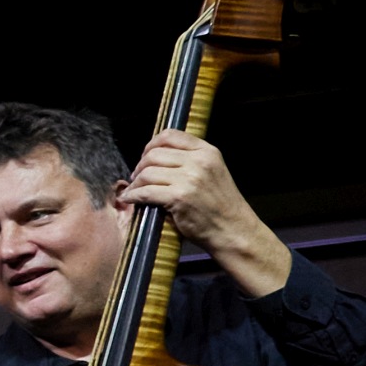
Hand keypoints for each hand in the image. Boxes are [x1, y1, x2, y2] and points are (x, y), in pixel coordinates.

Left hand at [119, 130, 289, 295]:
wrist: (234, 230)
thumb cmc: (220, 206)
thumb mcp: (212, 173)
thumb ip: (190, 162)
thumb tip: (157, 157)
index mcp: (207, 152)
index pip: (170, 135)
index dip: (151, 145)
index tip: (145, 157)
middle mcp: (199, 161)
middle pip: (154, 154)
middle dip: (140, 166)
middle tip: (136, 178)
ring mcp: (189, 179)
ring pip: (147, 172)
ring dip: (135, 183)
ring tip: (134, 190)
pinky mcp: (179, 197)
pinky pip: (145, 192)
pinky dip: (133, 196)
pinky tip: (130, 199)